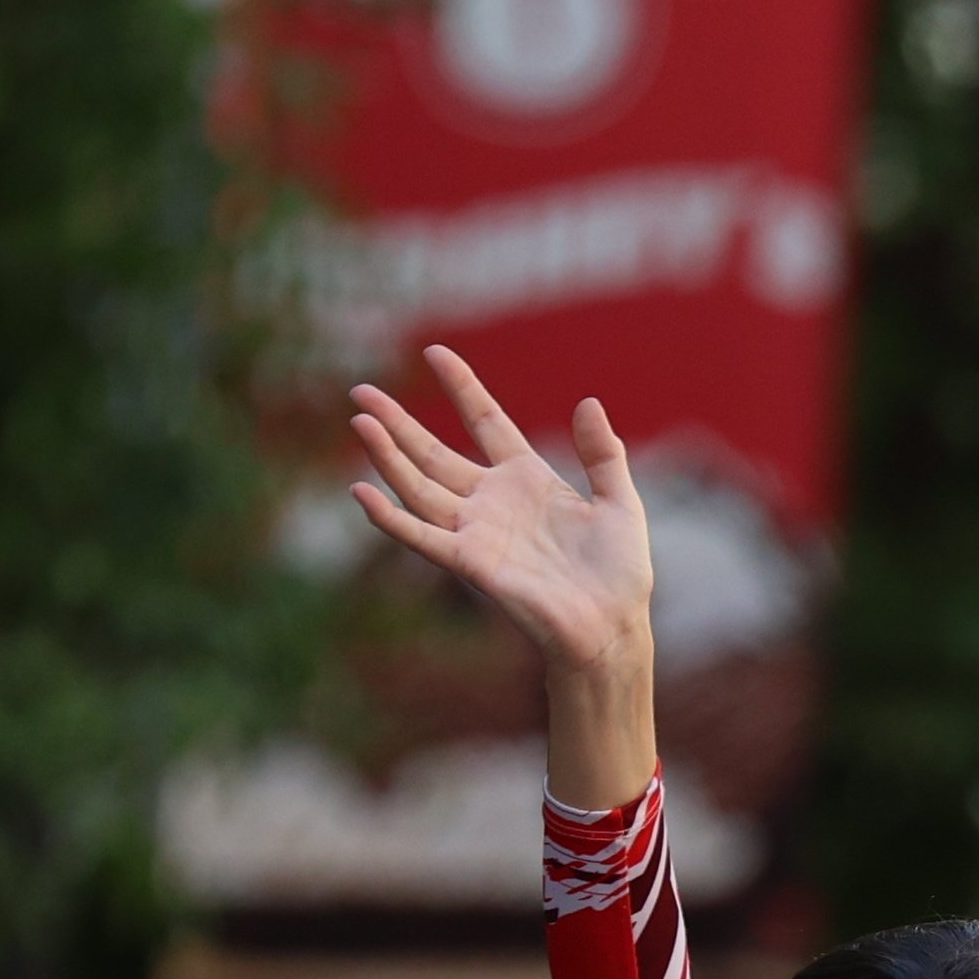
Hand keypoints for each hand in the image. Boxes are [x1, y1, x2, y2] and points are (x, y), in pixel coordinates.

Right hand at [350, 344, 656, 806]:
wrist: (612, 626)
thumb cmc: (618, 572)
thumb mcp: (619, 500)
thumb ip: (603, 453)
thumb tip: (587, 402)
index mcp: (528, 479)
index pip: (485, 420)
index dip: (461, 387)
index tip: (435, 352)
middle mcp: (494, 501)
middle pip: (434, 452)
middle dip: (398, 422)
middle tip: (360, 392)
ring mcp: (477, 531)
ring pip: (419, 486)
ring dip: (387, 456)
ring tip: (359, 423)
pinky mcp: (470, 562)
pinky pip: (421, 535)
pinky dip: (390, 516)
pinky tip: (361, 491)